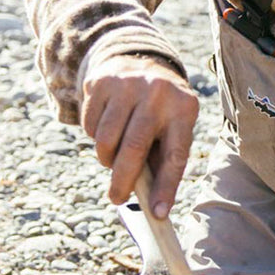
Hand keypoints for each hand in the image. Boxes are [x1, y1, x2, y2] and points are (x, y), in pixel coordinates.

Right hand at [81, 57, 199, 217]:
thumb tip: (151, 205)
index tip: (158, 213)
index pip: (175, 154)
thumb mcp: (172, 127)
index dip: (166, 186)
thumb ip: (161, 161)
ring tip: (113, 157)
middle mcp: (158, 93)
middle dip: (123, 181)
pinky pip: (90, 126)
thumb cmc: (159, 110)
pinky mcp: (102, 82)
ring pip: (106, 140)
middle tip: (117, 198)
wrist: (138, 61)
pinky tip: (107, 128)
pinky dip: (94, 137)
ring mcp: (128, 85)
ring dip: (106, 158)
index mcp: (184, 108)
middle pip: (134, 148)